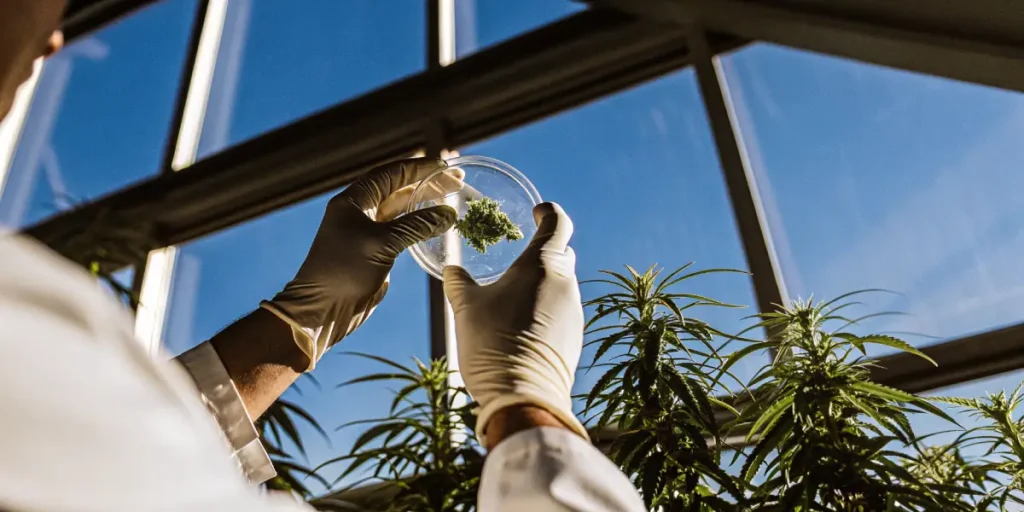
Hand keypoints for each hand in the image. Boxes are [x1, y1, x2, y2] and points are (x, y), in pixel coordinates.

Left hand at [262, 158, 462, 370]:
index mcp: (353, 201)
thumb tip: (448, 214)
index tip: (445, 166)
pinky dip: (420, 225)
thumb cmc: (343, 271)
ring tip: (452, 199)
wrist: (323, 308)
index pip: (391, 174)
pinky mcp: (376, 251)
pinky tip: (438, 225)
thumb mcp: (382, 244)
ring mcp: (367, 231)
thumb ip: (416, 226)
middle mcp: (359, 212)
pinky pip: (402, 231)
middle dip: (427, 184)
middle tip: (457, 182)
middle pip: (398, 189)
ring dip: (425, 203)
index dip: (419, 168)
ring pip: (402, 210)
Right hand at [443, 202, 587, 443]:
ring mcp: (574, 311)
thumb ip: (459, 283)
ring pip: (561, 284)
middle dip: (543, 250)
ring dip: (542, 284)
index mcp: (540, 265)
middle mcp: (564, 283)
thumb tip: (453, 270)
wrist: (522, 397)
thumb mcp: (466, 308)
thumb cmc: (492, 343)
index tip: (536, 213)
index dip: (547, 213)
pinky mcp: (575, 336)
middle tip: (517, 258)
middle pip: (561, 253)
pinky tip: (522, 326)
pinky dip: (546, 309)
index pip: (557, 222)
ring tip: (513, 298)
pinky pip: (562, 311)